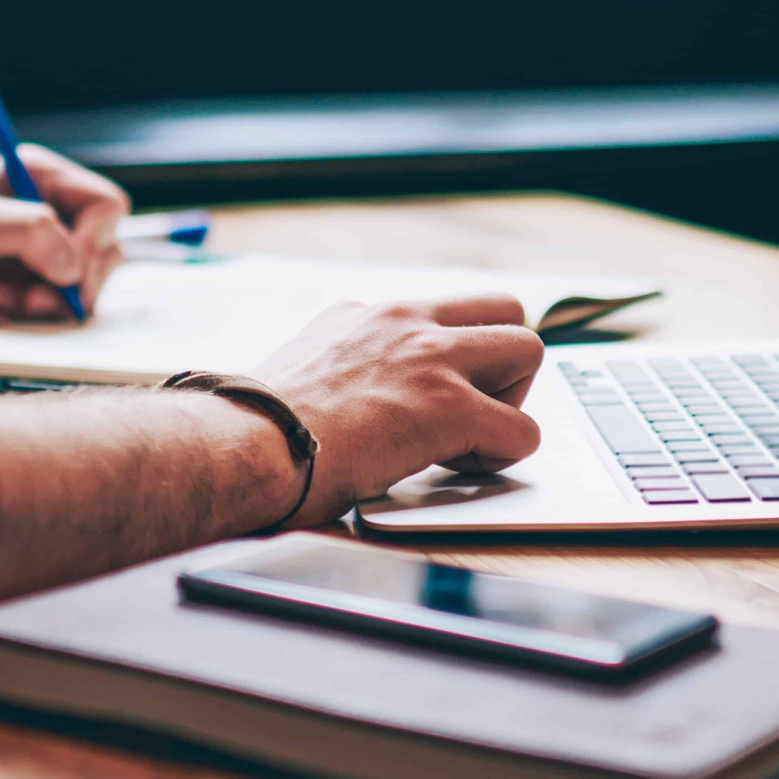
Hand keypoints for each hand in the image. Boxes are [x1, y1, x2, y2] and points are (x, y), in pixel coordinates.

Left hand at [0, 145, 127, 333]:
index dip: (94, 241)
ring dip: (45, 307)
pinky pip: (55, 315)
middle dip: (69, 284)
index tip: (65, 270)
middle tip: (29, 302)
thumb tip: (74, 269)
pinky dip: (27, 323)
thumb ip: (31, 233)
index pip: (105, 206)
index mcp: (41, 177)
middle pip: (103, 253)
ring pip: (83, 288)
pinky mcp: (28, 291)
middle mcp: (49, 212)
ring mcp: (41, 255)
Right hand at [255, 295, 544, 526]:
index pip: (443, 312)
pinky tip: (455, 470)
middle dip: (502, 363)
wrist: (249, 442)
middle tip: (471, 410)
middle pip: (504, 308)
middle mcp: (404, 319)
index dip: (452, 357)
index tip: (433, 395)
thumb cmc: (262, 425)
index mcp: (367, 313)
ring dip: (512, 400)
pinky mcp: (448, 407)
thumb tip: (359, 397)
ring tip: (469, 439)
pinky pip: (522, 429)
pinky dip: (502, 456)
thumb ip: (348, 365)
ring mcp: (430, 357)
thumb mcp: (308, 366)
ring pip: (528, 348)